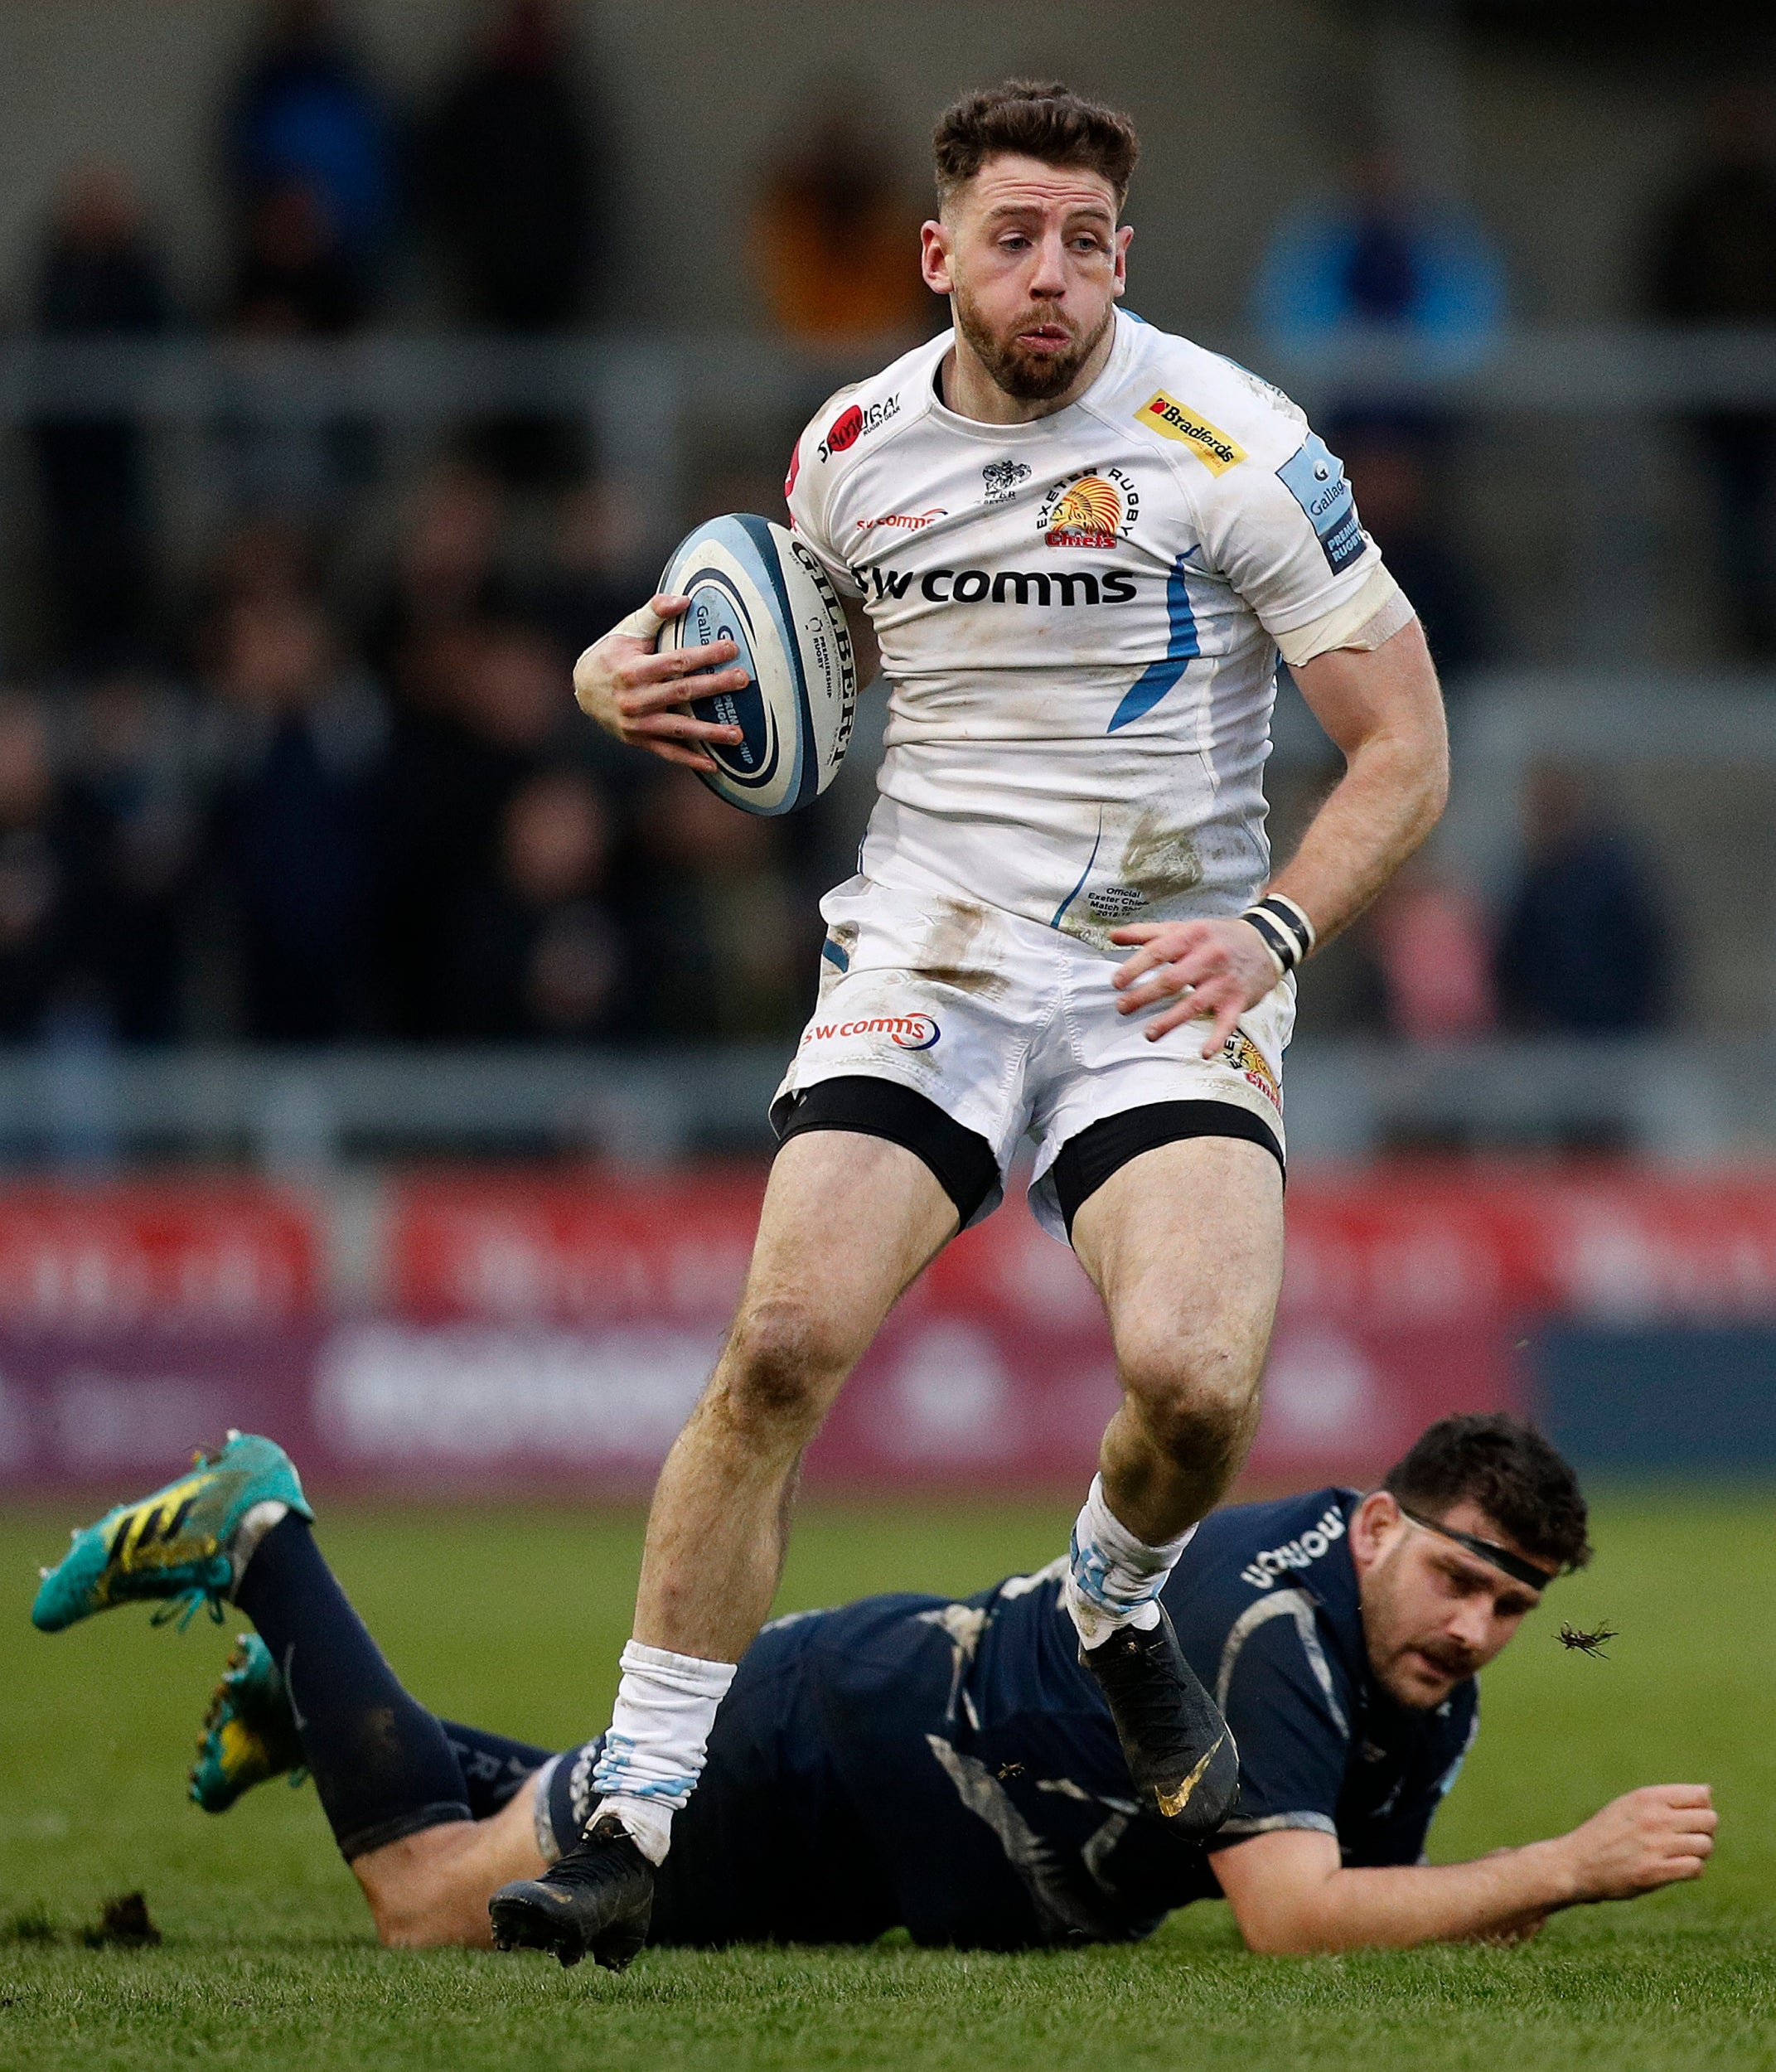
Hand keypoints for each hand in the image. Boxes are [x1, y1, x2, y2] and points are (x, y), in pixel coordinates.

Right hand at [571, 593, 748, 772]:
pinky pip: (668, 751)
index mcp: (633, 669)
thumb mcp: (628, 629)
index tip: (731, 648)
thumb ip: (655, 612)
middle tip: (743, 681)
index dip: (705, 655)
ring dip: (710, 732)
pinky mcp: (639, 740)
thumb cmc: (612, 653)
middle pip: (683, 692)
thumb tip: (684, 599)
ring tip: (738, 734)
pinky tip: (714, 764)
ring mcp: (637, 723)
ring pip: (679, 728)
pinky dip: (690, 760)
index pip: (676, 661)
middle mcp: (635, 699)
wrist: (581, 689)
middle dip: (716, 687)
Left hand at [1110, 917, 1282, 1056]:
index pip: (1158, 952)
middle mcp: (1208, 958)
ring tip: (1150, 1034)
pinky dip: (1217, 1038)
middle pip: (1172, 980)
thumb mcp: (1185, 927)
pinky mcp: (1238, 1001)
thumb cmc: (1218, 937)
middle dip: (1144, 995)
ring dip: (1170, 1021)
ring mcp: (1224, 981)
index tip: (1117, 982)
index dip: (1135, 967)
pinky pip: (1227, 1023)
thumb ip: (1148, 932)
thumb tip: (1114, 934)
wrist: (1266, 942)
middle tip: (1123, 1007)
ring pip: (1194, 1003)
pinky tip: (1204, 1052)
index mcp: (1191, 937)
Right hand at [1557, 1784, 1715, 1904]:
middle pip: (1709, 1820)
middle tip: (1689, 1839)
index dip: (1702, 1808)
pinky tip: (1678, 1868)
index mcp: (1647, 1797)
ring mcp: (1655, 1845)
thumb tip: (1708, 1791)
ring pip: (1705, 1845)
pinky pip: (1696, 1868)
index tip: (1689, 1818)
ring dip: (1700, 1852)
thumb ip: (1666, 1798)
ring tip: (1683, 1854)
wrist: (1578, 1862)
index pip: (1700, 1795)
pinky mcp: (1655, 1872)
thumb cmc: (1607, 1832)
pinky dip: (1693, 1869)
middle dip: (1705, 1830)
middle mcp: (1653, 1818)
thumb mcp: (1630, 1804)